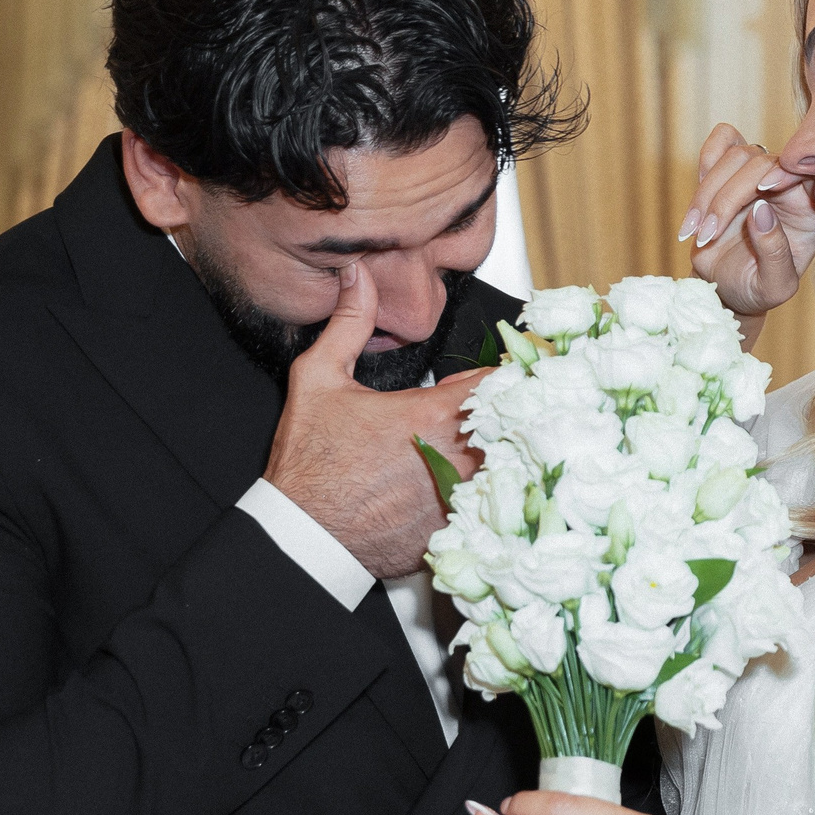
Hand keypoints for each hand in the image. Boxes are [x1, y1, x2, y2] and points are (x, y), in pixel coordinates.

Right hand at [266, 264, 488, 579]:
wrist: (304, 536)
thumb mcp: (318, 379)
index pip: (499, 381)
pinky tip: (456, 488)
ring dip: (495, 453)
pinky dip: (484, 494)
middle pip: (510, 423)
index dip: (498, 374)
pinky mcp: (457, 530)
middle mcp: (456, 458)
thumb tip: (358, 278)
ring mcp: (461, 498)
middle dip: (499, 413)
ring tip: (468, 450)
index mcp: (431, 415)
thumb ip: (348, 323)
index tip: (492, 375)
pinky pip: (490, 505)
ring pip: (506, 465)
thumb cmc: (310, 465)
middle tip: (478, 412)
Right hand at [681, 124, 814, 324]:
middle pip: (762, 162)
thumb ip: (775, 252)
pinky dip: (705, 163)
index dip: (784, 173)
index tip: (762, 192)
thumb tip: (760, 210)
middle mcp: (787, 184)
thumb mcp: (774, 286)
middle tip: (707, 233)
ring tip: (695, 231)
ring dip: (708, 192)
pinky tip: (697, 204)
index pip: (806, 172)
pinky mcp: (730, 168)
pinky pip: (721, 141)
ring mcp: (757, 174)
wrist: (725, 288)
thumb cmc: (756, 290)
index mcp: (811, 209)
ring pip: (736, 154)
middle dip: (729, 197)